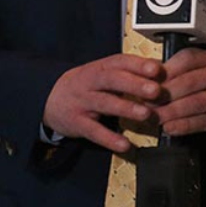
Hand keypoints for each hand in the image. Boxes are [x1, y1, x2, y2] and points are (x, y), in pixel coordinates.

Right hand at [43, 54, 163, 152]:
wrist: (46, 97)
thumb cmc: (84, 86)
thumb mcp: (100, 74)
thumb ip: (127, 73)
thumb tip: (159, 70)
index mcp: (98, 68)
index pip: (118, 62)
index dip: (137, 65)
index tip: (156, 69)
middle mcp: (89, 82)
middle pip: (111, 79)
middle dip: (134, 84)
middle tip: (155, 90)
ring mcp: (81, 102)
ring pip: (103, 103)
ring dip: (125, 108)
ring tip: (145, 114)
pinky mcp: (76, 122)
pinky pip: (93, 130)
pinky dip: (109, 139)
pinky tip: (124, 145)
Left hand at [154, 48, 205, 140]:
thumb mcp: (202, 72)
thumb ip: (178, 72)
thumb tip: (145, 75)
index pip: (187, 59)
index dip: (165, 70)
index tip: (146, 81)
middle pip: (189, 82)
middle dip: (164, 94)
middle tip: (146, 103)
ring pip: (196, 102)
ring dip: (172, 112)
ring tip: (155, 117)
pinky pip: (205, 121)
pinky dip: (185, 126)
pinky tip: (170, 128)